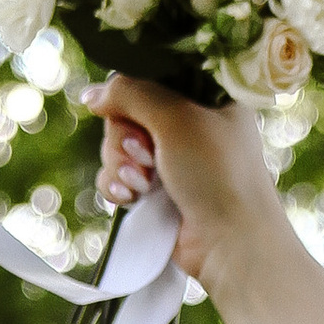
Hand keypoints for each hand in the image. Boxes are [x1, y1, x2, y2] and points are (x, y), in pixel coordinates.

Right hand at [87, 74, 284, 293]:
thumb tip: (92, 94)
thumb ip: (130, 93)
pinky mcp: (156, 194)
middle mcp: (188, 127)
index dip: (132, 94)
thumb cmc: (216, 174)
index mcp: (206, 98)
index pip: (151, 78)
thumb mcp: (176, 118)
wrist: (231, 244)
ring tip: (142, 185)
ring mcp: (171, 161)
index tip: (132, 113)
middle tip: (145, 157)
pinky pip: (117, 178)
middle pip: (127, 113)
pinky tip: (130, 199)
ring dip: (121, 165)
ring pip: (118, 147)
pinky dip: (117, 187)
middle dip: (125, 138)